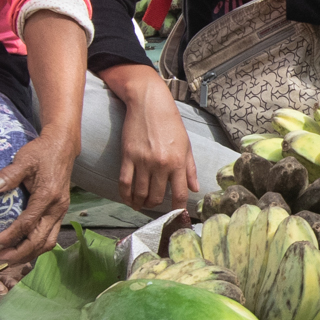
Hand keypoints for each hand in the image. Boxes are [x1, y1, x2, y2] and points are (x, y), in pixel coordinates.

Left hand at [0, 126, 77, 266]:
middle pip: (39, 240)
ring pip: (47, 242)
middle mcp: (57, 208)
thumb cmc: (41, 152)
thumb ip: (9, 175)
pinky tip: (22, 249)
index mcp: (47, 196)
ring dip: (28, 254)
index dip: (10, 237)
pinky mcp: (59, 213)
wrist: (62, 147)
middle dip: (18, 253)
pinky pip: (49, 236)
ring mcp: (60, 212)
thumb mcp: (24, 159)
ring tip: (9, 258)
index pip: (27, 224)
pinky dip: (36, 247)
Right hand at [114, 78, 198, 210]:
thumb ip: (190, 169)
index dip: (178, 209)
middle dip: (155, 205)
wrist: (149, 103)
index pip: (179, 194)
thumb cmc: (170, 123)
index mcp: (178, 162)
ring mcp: (143, 161)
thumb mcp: (186, 145)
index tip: (176, 216)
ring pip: (140, 193)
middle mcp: (161, 164)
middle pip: (157, 197)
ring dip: (140, 202)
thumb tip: (194, 189)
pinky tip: (129, 199)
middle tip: (154, 205)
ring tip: (141, 204)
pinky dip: (125, 195)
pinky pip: (124, 183)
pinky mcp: (128, 157)